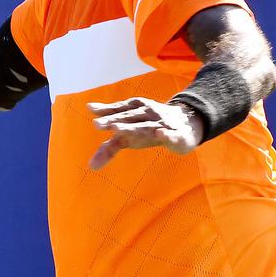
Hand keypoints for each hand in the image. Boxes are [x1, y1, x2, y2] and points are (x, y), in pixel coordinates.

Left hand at [87, 98, 204, 169]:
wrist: (184, 125)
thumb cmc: (148, 130)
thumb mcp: (128, 139)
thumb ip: (109, 149)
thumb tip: (91, 166)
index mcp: (134, 111)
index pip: (118, 111)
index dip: (105, 111)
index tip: (91, 110)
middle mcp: (146, 115)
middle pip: (127, 118)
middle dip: (113, 120)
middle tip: (96, 124)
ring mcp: (161, 124)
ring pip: (145, 126)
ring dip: (132, 127)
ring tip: (116, 129)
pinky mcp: (176, 135)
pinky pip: (170, 135)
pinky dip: (165, 134)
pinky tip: (159, 134)